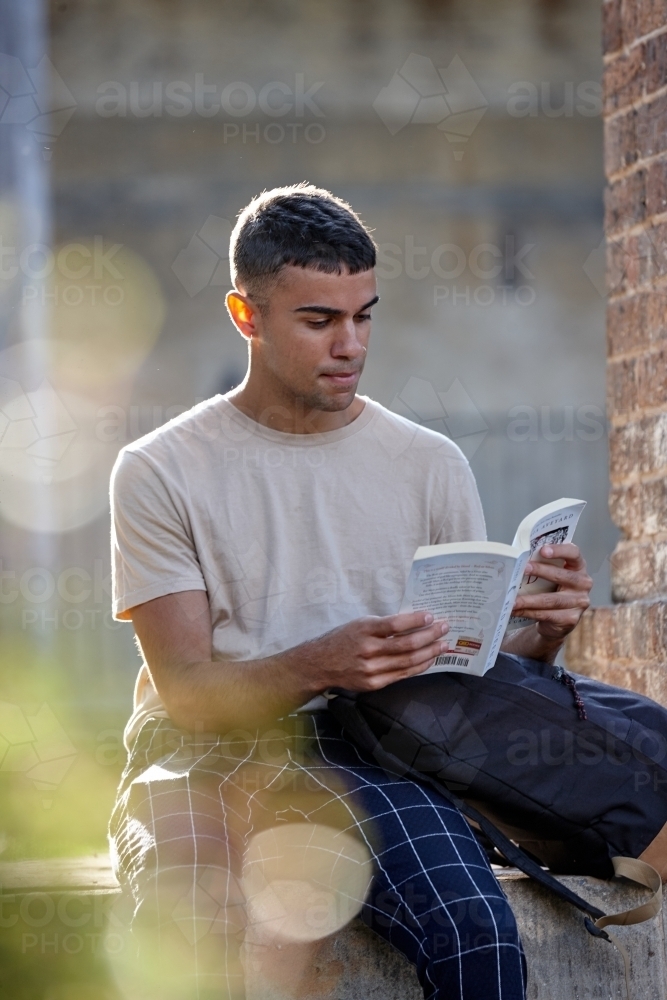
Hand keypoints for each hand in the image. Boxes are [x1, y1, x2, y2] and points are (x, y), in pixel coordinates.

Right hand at [299, 612, 449, 693]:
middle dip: (430, 636)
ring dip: (429, 652)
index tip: (430, 616)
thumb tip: (413, 622)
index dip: (415, 620)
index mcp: (364, 630)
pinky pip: (402, 674)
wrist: (321, 664)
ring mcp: (372, 669)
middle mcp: (368, 650)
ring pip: (408, 661)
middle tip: (444, 628)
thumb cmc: (342, 640)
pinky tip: (429, 660)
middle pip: (407, 644)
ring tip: (443, 645)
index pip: (395, 624)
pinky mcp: (374, 683)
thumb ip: (383, 625)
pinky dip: (419, 666)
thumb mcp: (359, 624)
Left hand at [511, 542, 591, 642]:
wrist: (557, 618)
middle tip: (523, 569)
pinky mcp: (571, 619)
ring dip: (529, 600)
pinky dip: (528, 612)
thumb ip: (541, 564)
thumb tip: (516, 559)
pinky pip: (547, 614)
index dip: (560, 550)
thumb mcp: (550, 574)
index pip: (574, 553)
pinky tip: (515, 610)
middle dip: (541, 571)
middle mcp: (583, 583)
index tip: (543, 550)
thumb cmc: (551, 588)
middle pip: (562, 576)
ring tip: (512, 599)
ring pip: (551, 600)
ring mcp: (579, 602)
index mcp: (578, 566)